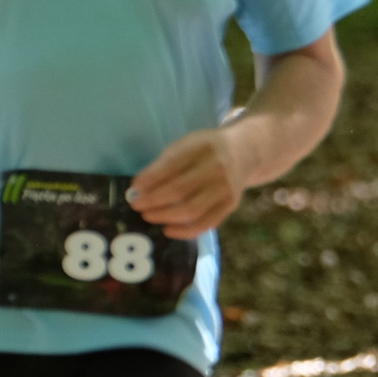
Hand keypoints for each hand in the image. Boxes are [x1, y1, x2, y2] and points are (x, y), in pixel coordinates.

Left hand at [127, 128, 246, 238]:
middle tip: (137, 205)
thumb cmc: (206, 150)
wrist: (243, 153)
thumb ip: (164, 164)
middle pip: (180, 190)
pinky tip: (168, 229)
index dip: (150, 179)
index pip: (172, 166)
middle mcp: (217, 168)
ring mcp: (225, 189)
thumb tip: (138, 188)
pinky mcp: (230, 205)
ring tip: (149, 216)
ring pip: (191, 210)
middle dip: (153, 200)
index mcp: (202, 148)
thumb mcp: (186, 145)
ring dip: (165, 216)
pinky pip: (205, 224)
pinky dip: (184, 231)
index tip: (133, 188)